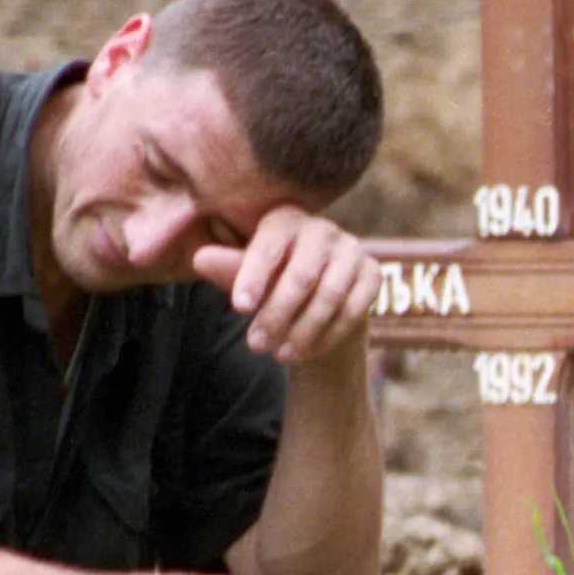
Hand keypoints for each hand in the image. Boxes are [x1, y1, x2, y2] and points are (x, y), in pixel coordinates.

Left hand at [192, 208, 376, 367]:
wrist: (314, 303)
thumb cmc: (270, 284)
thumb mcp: (245, 278)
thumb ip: (228, 269)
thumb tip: (201, 259)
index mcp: (285, 219)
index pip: (270, 244)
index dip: (254, 275)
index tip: (240, 308)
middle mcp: (322, 229)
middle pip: (302, 274)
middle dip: (277, 314)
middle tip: (255, 346)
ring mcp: (352, 250)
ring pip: (329, 296)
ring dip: (303, 330)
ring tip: (280, 355)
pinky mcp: (373, 273)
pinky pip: (353, 309)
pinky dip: (328, 335)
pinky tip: (306, 353)